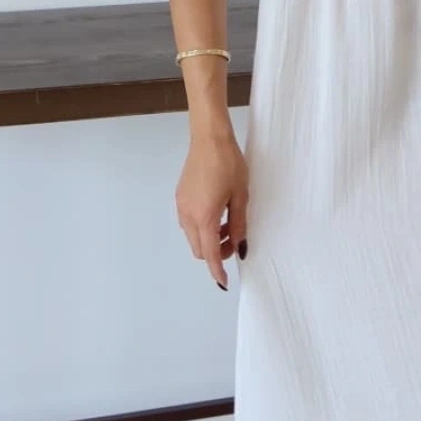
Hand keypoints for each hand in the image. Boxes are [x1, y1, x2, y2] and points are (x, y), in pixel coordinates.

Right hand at [176, 132, 248, 291]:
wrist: (210, 137)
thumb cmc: (229, 164)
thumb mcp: (240, 196)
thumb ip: (239, 225)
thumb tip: (239, 248)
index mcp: (204, 217)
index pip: (209, 254)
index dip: (217, 270)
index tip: (224, 282)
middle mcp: (188, 215)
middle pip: (198, 249)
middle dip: (214, 253)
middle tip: (233, 242)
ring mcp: (181, 205)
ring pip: (193, 236)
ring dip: (208, 239)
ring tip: (228, 223)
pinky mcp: (180, 196)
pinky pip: (189, 222)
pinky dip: (201, 226)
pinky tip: (216, 212)